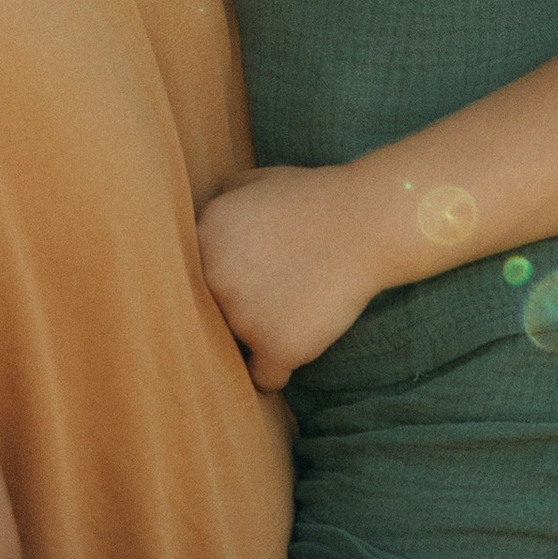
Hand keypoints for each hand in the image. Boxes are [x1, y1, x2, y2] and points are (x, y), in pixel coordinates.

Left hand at [197, 167, 382, 391]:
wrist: (366, 222)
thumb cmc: (316, 198)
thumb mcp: (258, 180)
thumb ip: (223, 198)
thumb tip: (207, 217)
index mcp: (203, 238)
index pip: (190, 277)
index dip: (217, 282)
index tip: (244, 279)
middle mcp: (213, 280)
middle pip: (207, 315)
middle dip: (232, 312)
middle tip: (268, 300)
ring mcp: (243, 318)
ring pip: (235, 347)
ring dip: (258, 337)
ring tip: (291, 315)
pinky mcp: (277, 348)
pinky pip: (265, 379)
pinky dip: (277, 372)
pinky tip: (290, 355)